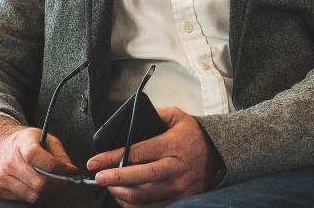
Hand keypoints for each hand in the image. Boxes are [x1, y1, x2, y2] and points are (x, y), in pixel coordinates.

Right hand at [0, 114, 77, 203]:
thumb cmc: (23, 141)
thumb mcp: (44, 138)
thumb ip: (59, 154)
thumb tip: (70, 171)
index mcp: (23, 144)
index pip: (38, 159)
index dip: (57, 168)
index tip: (69, 170)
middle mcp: (10, 161)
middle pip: (39, 182)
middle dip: (58, 184)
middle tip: (65, 181)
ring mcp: (3, 177)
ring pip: (34, 195)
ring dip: (49, 192)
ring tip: (54, 184)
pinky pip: (25, 199)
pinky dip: (37, 195)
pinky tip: (40, 187)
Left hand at [87, 106, 220, 207]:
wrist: (219, 156)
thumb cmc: (195, 137)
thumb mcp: (179, 117)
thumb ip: (156, 114)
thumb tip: (132, 119)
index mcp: (173, 145)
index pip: (137, 152)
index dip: (112, 158)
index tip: (95, 161)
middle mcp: (175, 168)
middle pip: (139, 177)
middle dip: (113, 179)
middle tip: (97, 177)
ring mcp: (176, 187)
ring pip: (141, 196)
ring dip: (119, 193)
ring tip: (108, 185)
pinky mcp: (176, 199)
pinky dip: (131, 205)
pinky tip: (122, 196)